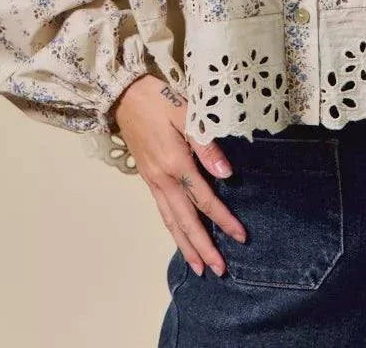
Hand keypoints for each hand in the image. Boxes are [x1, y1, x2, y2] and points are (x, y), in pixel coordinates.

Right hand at [111, 74, 246, 276]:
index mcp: (175, 163)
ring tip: (199, 267)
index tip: (240, 236)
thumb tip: (227, 175)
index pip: (204, 199)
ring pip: (171, 221)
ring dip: (186, 245)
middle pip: (186, 220)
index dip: (223, 219)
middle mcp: (162, 179)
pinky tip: (180, 237)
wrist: (124, 95)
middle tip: (219, 270)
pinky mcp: (148, 178)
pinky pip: (162, 210)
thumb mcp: (187, 113)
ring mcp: (152, 181)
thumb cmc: (159, 99)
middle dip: (203, 247)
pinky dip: (173, 229)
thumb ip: (207, 145)